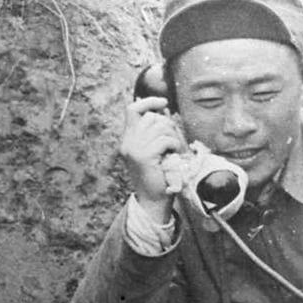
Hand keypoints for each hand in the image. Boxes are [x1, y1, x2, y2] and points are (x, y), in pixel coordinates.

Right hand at [118, 95, 186, 219]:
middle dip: (167, 124)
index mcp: (128, 140)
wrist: (153, 200)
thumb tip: (162, 111)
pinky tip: (174, 154)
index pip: (132, 109)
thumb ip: (152, 133)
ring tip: (174, 150)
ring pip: (160, 127)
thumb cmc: (157, 176)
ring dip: (173, 137)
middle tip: (173, 140)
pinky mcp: (144, 156)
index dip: (148, 101)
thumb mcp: (151, 150)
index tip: (163, 102)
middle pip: (151, 117)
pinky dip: (174, 145)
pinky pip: (165, 139)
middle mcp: (128, 143)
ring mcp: (134, 149)